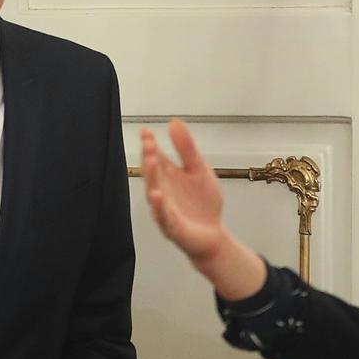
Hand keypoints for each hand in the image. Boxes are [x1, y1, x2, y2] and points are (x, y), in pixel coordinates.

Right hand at [140, 119, 265, 299]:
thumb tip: (174, 122)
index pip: (156, 157)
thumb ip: (187, 148)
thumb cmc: (202, 203)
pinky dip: (160, 206)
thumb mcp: (200, 170)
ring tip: (151, 162)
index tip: (146, 131)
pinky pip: (164, 216)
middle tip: (148, 144)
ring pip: (154, 192)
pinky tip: (158, 195)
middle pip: (153, 173)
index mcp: (168, 176)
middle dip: (149, 158)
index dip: (150, 144)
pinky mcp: (172, 226)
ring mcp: (165, 209)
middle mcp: (162, 191)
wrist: (212, 235)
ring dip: (152, 178)